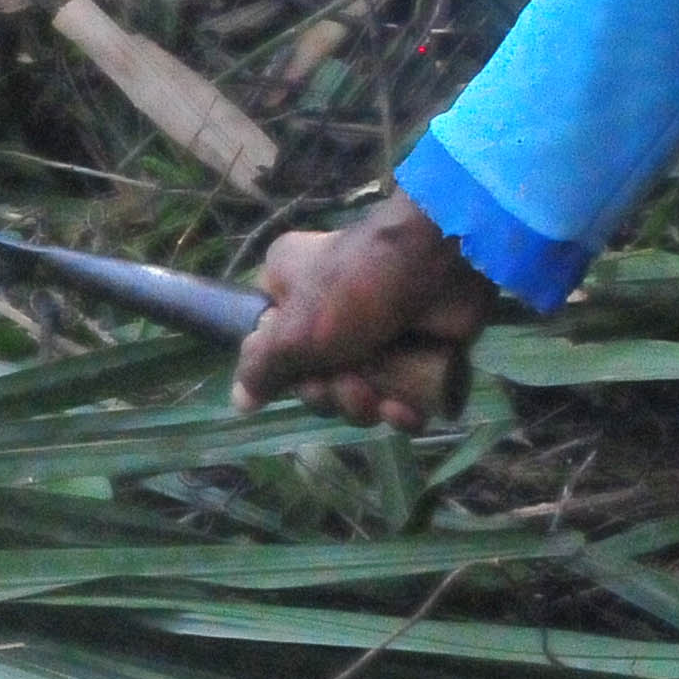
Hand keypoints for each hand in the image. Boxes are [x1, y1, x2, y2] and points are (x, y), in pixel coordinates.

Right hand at [231, 192, 498, 430]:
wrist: (440, 266)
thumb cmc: (354, 290)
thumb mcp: (294, 332)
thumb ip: (262, 368)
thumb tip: (238, 401)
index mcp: (292, 293)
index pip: (275, 348)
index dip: (288, 375)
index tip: (300, 378)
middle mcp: (331, 312)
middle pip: (318, 379)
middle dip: (332, 395)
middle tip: (348, 385)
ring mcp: (377, 333)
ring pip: (361, 394)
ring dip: (366, 407)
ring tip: (378, 396)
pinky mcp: (418, 352)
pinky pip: (402, 398)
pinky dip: (403, 411)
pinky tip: (405, 410)